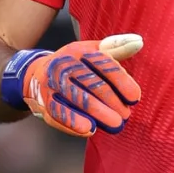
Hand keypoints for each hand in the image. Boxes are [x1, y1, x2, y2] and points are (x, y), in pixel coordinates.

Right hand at [3, 34, 143, 137]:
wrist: (35, 73)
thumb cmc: (74, 63)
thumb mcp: (92, 51)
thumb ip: (116, 48)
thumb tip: (138, 42)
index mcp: (79, 50)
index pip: (104, 65)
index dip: (122, 82)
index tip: (135, 98)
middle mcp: (63, 65)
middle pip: (92, 84)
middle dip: (112, 101)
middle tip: (126, 115)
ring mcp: (51, 83)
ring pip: (78, 100)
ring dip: (98, 114)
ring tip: (115, 124)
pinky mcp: (43, 101)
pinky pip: (59, 113)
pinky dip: (75, 122)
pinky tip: (90, 130)